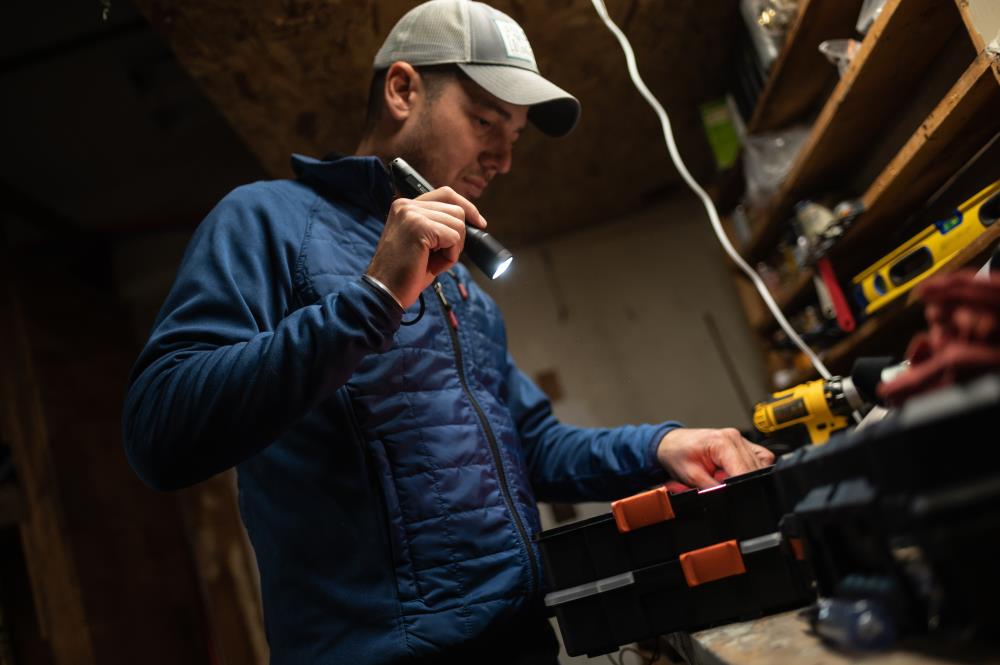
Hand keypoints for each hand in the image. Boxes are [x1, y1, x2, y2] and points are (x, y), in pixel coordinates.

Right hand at [366, 186, 486, 307]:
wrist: (385, 293)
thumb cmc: (404, 273)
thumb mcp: (423, 242)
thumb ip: (438, 225)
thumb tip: (471, 222)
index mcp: (405, 206)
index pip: (445, 194)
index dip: (466, 207)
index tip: (478, 223)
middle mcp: (406, 205)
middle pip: (456, 209)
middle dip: (458, 236)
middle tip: (441, 256)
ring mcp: (412, 214)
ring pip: (458, 224)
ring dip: (453, 248)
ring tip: (432, 261)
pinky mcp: (419, 227)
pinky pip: (454, 238)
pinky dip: (450, 256)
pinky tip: (432, 265)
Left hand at [656, 428, 774, 488]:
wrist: (671, 443)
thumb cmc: (678, 454)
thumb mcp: (691, 476)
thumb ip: (711, 488)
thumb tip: (726, 497)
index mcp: (722, 442)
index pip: (744, 470)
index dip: (742, 486)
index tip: (738, 498)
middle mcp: (734, 438)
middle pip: (755, 468)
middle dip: (744, 483)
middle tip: (725, 488)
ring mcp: (740, 439)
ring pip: (761, 463)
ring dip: (749, 476)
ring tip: (727, 479)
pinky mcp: (742, 444)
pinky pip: (760, 458)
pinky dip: (753, 469)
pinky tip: (737, 474)